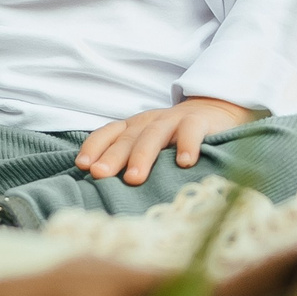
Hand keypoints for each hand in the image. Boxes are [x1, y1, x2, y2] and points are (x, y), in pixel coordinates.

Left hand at [75, 97, 255, 185]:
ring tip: (134, 178)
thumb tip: (101, 185)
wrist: (213, 110)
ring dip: (142, 156)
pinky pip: (191, 131)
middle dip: (112, 157)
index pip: (109, 133)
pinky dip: (187, 145)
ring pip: (154, 135)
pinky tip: (184, 163)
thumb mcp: (148, 142)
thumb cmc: (173, 136)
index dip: (94, 146)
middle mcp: (148, 122)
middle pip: (128, 139)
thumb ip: (129, 157)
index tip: (83, 165)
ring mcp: (173, 121)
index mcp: (133, 127)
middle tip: (100, 175)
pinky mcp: (199, 122)